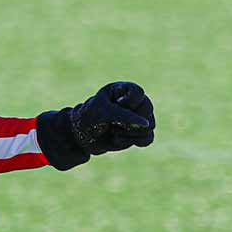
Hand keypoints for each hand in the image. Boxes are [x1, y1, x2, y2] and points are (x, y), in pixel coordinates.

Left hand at [36, 81, 155, 169]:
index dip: (128, 103)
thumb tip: (146, 124)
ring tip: (113, 131)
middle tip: (112, 123)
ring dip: (128, 133)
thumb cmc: (89, 118)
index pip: (138, 93)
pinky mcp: (139, 133)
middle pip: (147, 109)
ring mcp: (139, 118)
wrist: (81, 137)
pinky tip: (117, 139)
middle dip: (130, 120)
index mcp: (123, 90)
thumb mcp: (102, 112)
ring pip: (150, 125)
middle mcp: (134, 102)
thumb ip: (123, 115)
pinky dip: (132, 141)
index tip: (114, 107)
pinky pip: (148, 139)